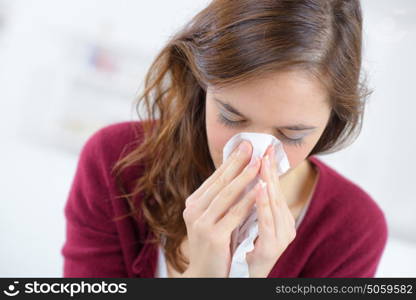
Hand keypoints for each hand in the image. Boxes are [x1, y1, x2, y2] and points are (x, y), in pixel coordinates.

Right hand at [182, 140, 262, 276]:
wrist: (206, 276)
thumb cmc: (214, 245)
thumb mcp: (213, 218)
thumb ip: (222, 199)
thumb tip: (241, 174)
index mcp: (194, 203)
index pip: (215, 178)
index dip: (231, 161)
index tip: (245, 145)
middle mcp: (194, 210)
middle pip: (220, 182)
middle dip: (238, 162)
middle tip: (253, 146)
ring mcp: (201, 223)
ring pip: (227, 195)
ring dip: (245, 177)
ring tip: (259, 162)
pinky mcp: (212, 236)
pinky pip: (234, 214)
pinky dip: (248, 200)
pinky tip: (259, 190)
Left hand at [246, 144, 296, 277]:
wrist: (235, 278)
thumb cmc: (240, 247)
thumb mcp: (246, 220)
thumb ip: (249, 201)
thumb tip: (243, 175)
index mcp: (278, 218)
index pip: (273, 188)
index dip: (269, 168)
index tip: (264, 148)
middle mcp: (284, 226)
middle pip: (276, 193)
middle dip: (269, 170)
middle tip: (264, 149)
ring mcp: (280, 237)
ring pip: (275, 205)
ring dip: (269, 182)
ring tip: (262, 163)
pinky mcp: (272, 249)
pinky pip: (267, 223)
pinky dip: (263, 204)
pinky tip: (260, 188)